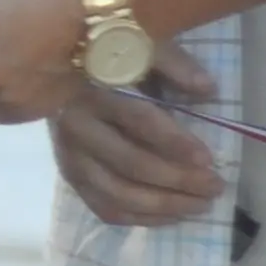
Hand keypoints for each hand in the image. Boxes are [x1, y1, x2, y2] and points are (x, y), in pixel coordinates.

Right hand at [54, 56, 226, 226]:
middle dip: (178, 180)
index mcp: (93, 91)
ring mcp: (70, 158)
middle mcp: (76, 128)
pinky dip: (140, 218)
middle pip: (130, 164)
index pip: (137, 121)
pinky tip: (172, 216)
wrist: (49, 68)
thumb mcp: (140, 47)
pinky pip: (104, 208)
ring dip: (164, 205)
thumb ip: (175, 66)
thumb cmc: (108, 57)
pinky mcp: (70, 177)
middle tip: (216, 186)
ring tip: (201, 206)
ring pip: (117, 193)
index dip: (173, 142)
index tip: (208, 159)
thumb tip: (208, 91)